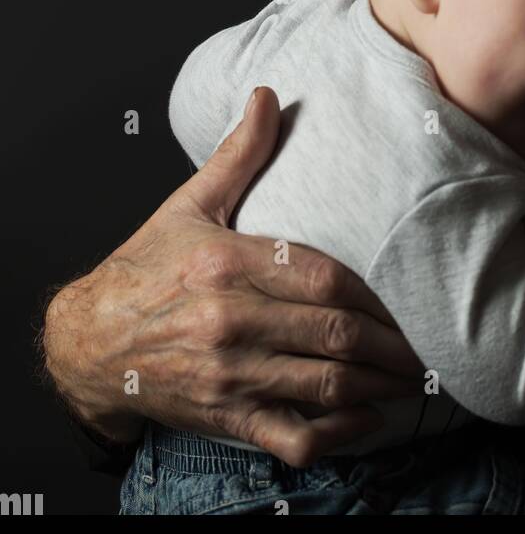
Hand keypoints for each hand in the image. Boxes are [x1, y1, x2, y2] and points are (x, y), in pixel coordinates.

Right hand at [41, 88, 422, 466]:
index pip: (324, 278)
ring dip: (379, 385)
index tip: (410, 294)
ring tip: (412, 378)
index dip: (376, 291)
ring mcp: (229, 375)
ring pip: (324, 385)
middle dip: (391, 342)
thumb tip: (268, 96)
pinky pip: (293, 437)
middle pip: (334, 332)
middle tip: (428, 341)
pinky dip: (337, 435)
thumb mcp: (188, 204)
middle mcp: (230, 322)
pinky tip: (366, 420)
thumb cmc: (144, 270)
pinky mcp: (225, 416)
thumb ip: (238, 153)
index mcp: (227, 264)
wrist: (88, 343)